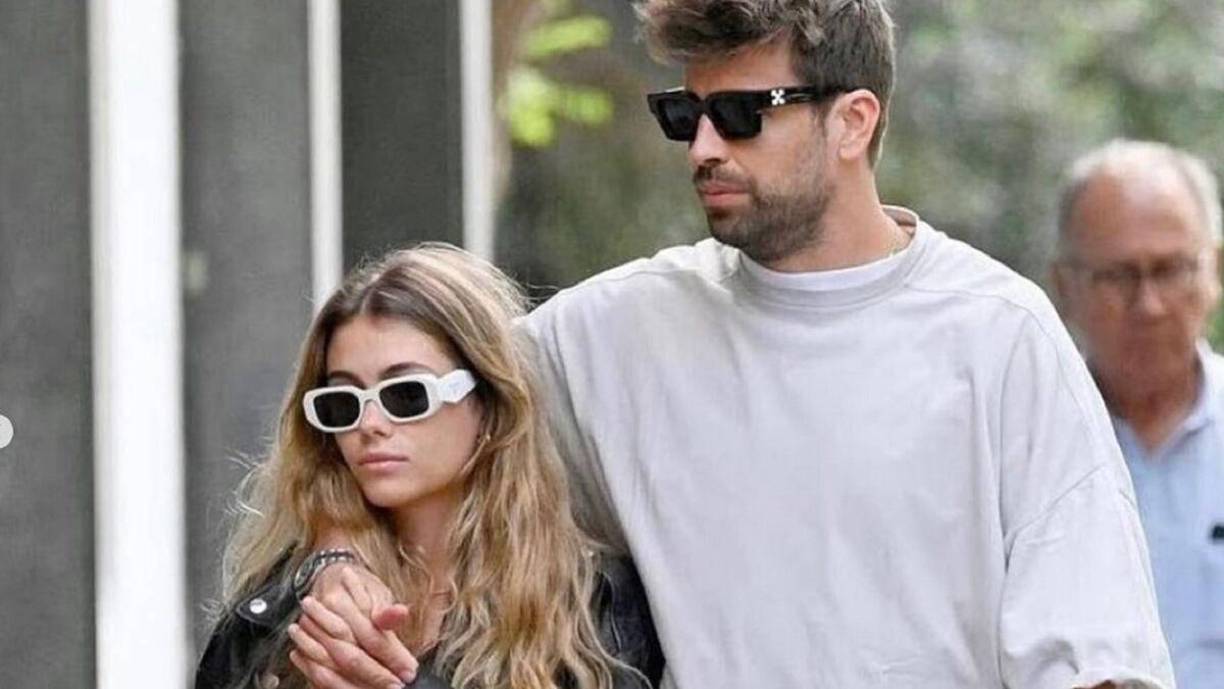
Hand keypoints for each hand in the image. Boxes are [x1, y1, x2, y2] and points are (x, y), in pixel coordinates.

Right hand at [288, 564, 417, 687]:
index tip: (408, 670)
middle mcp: (319, 620)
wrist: (329, 579)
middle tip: (396, 684)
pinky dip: (336, 685)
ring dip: (356, 685)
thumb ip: (386, 611)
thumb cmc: (358, 588)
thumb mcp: (377, 592)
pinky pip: (316, 674)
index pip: (369, 636)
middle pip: (349, 656)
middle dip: (375, 675)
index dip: (391, 655)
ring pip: (331, 669)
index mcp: (340, 601)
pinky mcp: (303, 649)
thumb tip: (401, 614)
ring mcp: (308, 636)